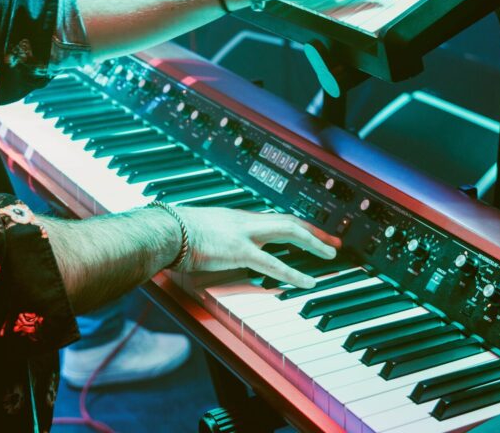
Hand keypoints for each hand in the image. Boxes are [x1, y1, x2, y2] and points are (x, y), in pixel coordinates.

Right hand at [176, 206, 339, 287]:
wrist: (166, 229)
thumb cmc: (176, 230)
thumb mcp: (203, 227)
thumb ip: (216, 233)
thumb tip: (218, 241)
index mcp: (236, 217)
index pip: (274, 217)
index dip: (296, 224)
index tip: (312, 230)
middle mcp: (245, 221)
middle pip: (287, 221)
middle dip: (313, 231)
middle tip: (333, 240)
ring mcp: (244, 234)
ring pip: (288, 232)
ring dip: (312, 243)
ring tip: (330, 254)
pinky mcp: (240, 251)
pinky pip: (274, 264)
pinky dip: (294, 273)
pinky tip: (309, 281)